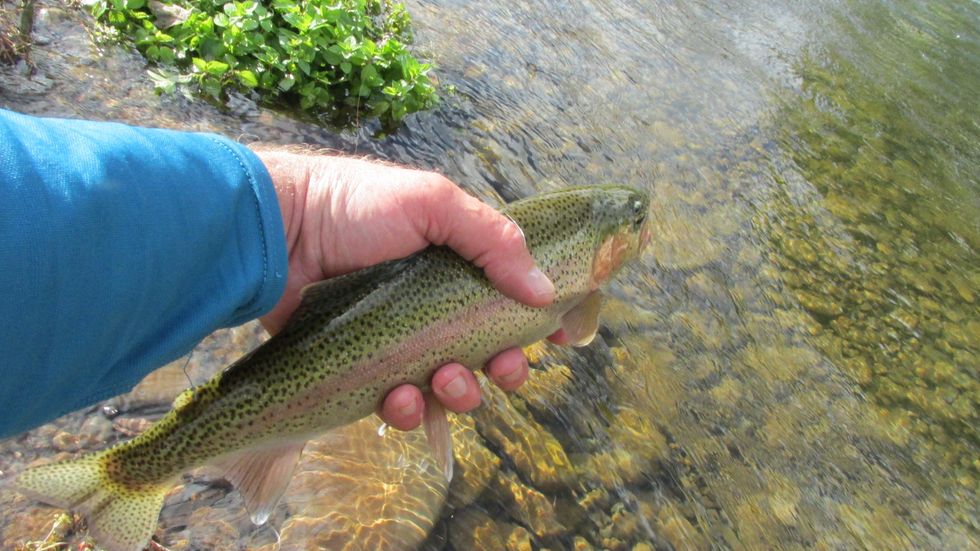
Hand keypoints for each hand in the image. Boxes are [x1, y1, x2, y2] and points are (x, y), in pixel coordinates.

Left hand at [253, 148, 559, 430]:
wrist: (277, 231)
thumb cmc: (355, 206)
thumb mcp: (432, 203)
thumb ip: (494, 240)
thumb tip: (545, 291)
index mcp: (457, 267)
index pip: (511, 299)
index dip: (540, 322)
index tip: (561, 339)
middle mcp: (434, 308)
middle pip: (488, 353)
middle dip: (504, 369)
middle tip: (500, 368)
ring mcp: (399, 342)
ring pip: (448, 387)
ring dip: (459, 394)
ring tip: (443, 380)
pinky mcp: (363, 370)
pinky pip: (398, 405)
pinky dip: (406, 409)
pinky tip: (397, 395)